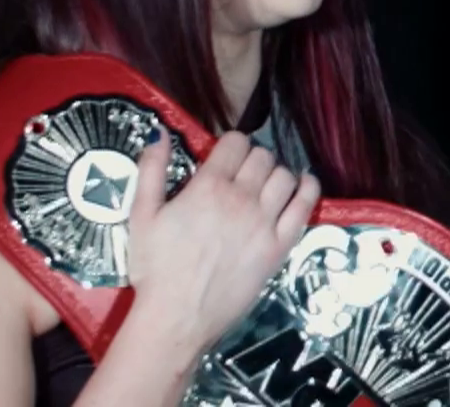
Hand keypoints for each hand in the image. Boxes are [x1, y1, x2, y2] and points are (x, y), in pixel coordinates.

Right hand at [123, 129, 319, 355]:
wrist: (176, 316)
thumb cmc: (156, 268)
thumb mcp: (141, 215)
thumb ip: (151, 170)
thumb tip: (160, 133)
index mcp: (209, 186)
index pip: (236, 143)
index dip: (231, 145)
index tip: (225, 157)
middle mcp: (242, 198)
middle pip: (262, 157)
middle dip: (252, 159)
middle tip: (242, 174)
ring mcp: (265, 222)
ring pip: (284, 176)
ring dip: (276, 173)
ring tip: (265, 185)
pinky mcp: (280, 245)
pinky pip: (305, 206)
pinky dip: (308, 189)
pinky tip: (303, 185)